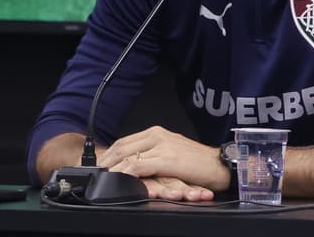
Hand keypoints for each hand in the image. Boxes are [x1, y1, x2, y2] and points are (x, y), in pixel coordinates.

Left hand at [98, 126, 228, 197]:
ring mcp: (161, 146)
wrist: (220, 165)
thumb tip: (138, 164)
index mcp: (158, 133)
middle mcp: (158, 135)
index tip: (99, 163)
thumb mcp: (174, 153)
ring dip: (111, 167)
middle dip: (106, 160)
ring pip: (127, 155)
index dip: (110, 153)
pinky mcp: (166, 159)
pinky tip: (118, 179)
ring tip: (101, 177)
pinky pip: (138, 165)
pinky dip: (125, 172)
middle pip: (122, 146)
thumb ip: (156, 154)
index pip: (126, 140)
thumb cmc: (200, 163)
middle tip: (93, 172)